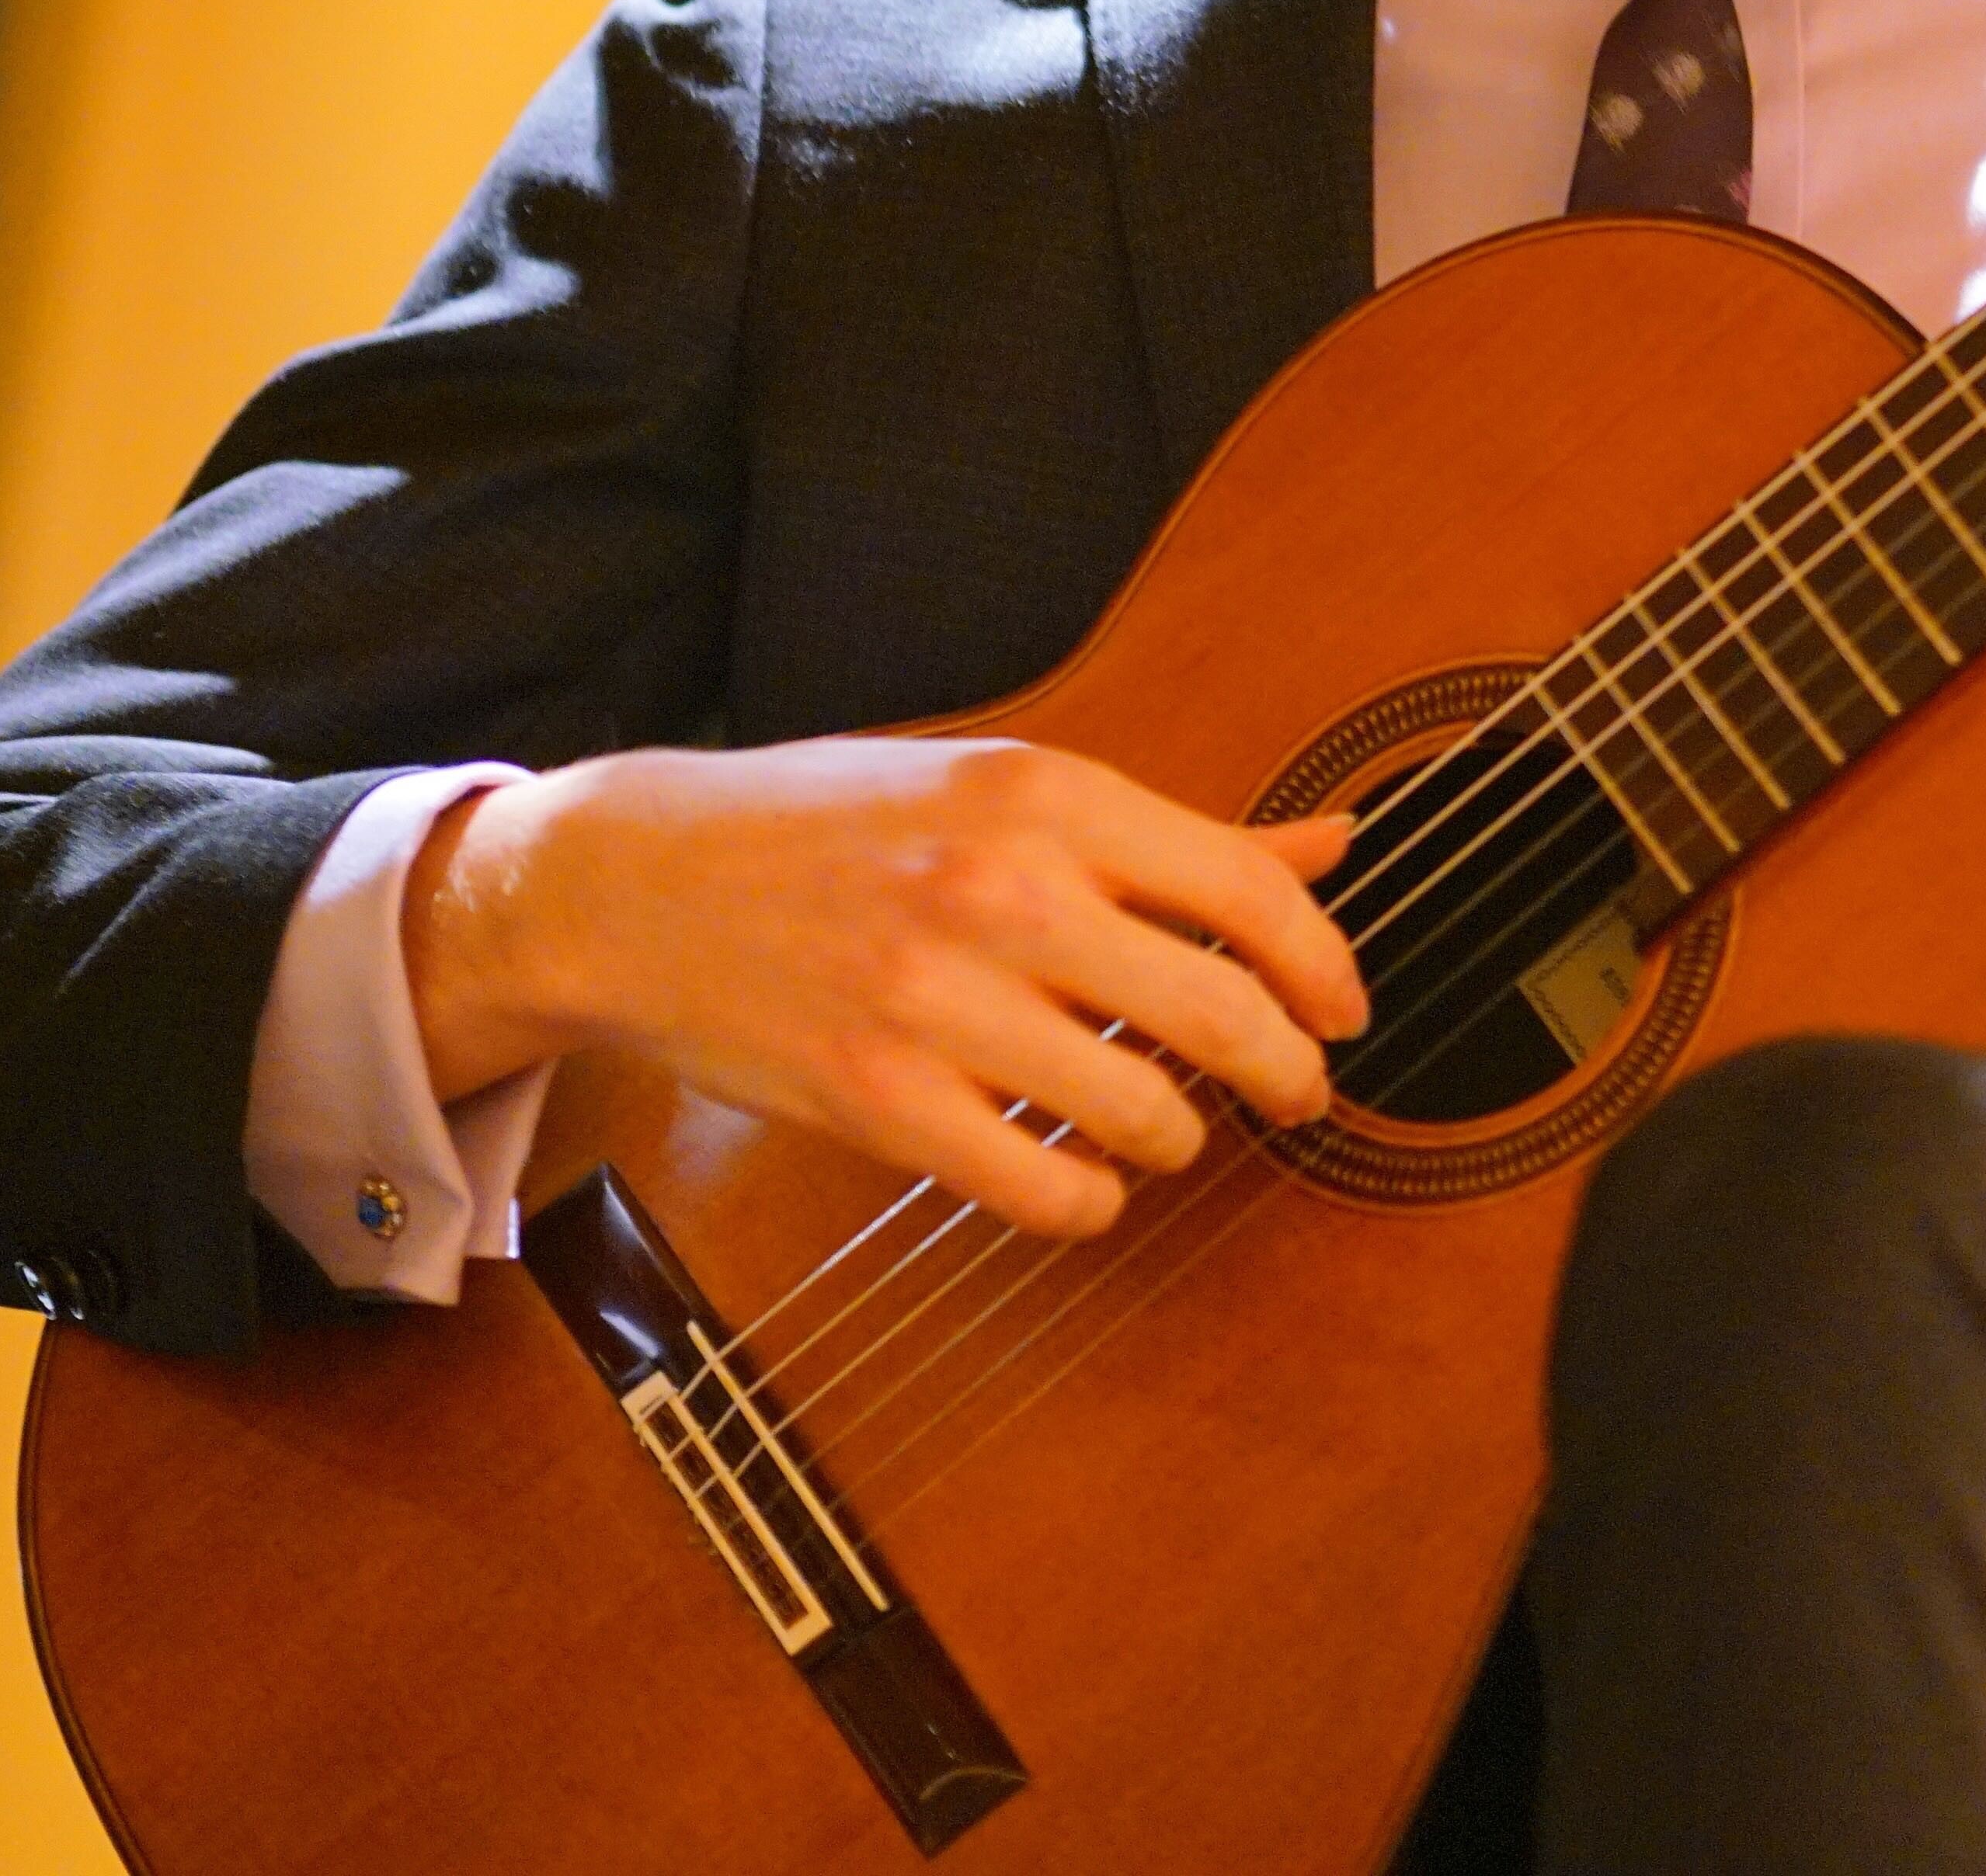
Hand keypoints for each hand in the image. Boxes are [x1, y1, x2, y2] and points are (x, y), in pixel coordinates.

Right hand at [405, 739, 1365, 1239]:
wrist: (639, 881)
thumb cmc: (835, 826)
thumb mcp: (1007, 786)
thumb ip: (1175, 834)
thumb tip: (1333, 844)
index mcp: (1048, 795)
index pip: (1251, 892)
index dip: (1327, 968)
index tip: (1347, 1012)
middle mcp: (1002, 889)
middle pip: (1223, 1014)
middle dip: (1290, 1073)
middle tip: (1299, 1094)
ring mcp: (936, 1000)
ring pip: (1144, 1113)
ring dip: (1180, 1137)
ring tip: (1166, 1125)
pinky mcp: (875, 1098)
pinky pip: (1041, 1188)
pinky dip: (1089, 1200)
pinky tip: (1085, 1176)